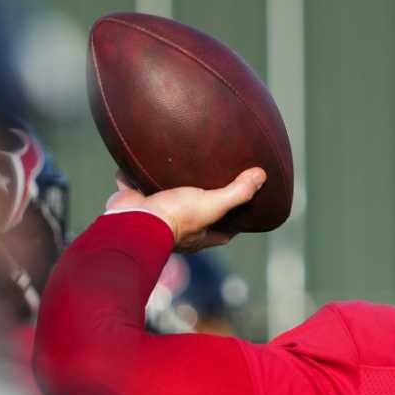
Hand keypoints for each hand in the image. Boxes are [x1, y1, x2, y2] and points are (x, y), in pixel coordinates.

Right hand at [104, 167, 262, 251]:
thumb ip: (237, 192)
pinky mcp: (132, 204)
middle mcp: (175, 229)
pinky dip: (132, 177)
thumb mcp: (212, 204)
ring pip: (161, 201)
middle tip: (207, 185)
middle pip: (192, 217)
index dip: (233, 224)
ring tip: (174, 169)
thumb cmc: (175, 218)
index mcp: (197, 235)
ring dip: (165, 188)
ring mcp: (152, 217)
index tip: (242, 211)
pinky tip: (138, 159)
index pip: (222, 233)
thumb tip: (262, 176)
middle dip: (198, 204)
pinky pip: (133, 187)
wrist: (132, 219)